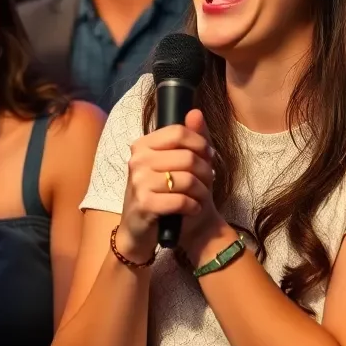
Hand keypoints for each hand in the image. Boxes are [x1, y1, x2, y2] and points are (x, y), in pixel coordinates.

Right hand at [116, 109, 218, 263]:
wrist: (139, 233)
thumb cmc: (160, 195)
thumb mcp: (174, 165)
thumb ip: (187, 139)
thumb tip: (196, 112)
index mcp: (142, 145)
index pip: (179, 132)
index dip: (200, 144)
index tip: (208, 157)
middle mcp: (137, 160)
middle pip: (187, 156)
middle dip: (205, 171)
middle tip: (207, 182)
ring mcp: (138, 182)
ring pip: (187, 179)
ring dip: (201, 191)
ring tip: (200, 197)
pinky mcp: (144, 204)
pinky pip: (181, 200)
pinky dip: (193, 206)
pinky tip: (192, 209)